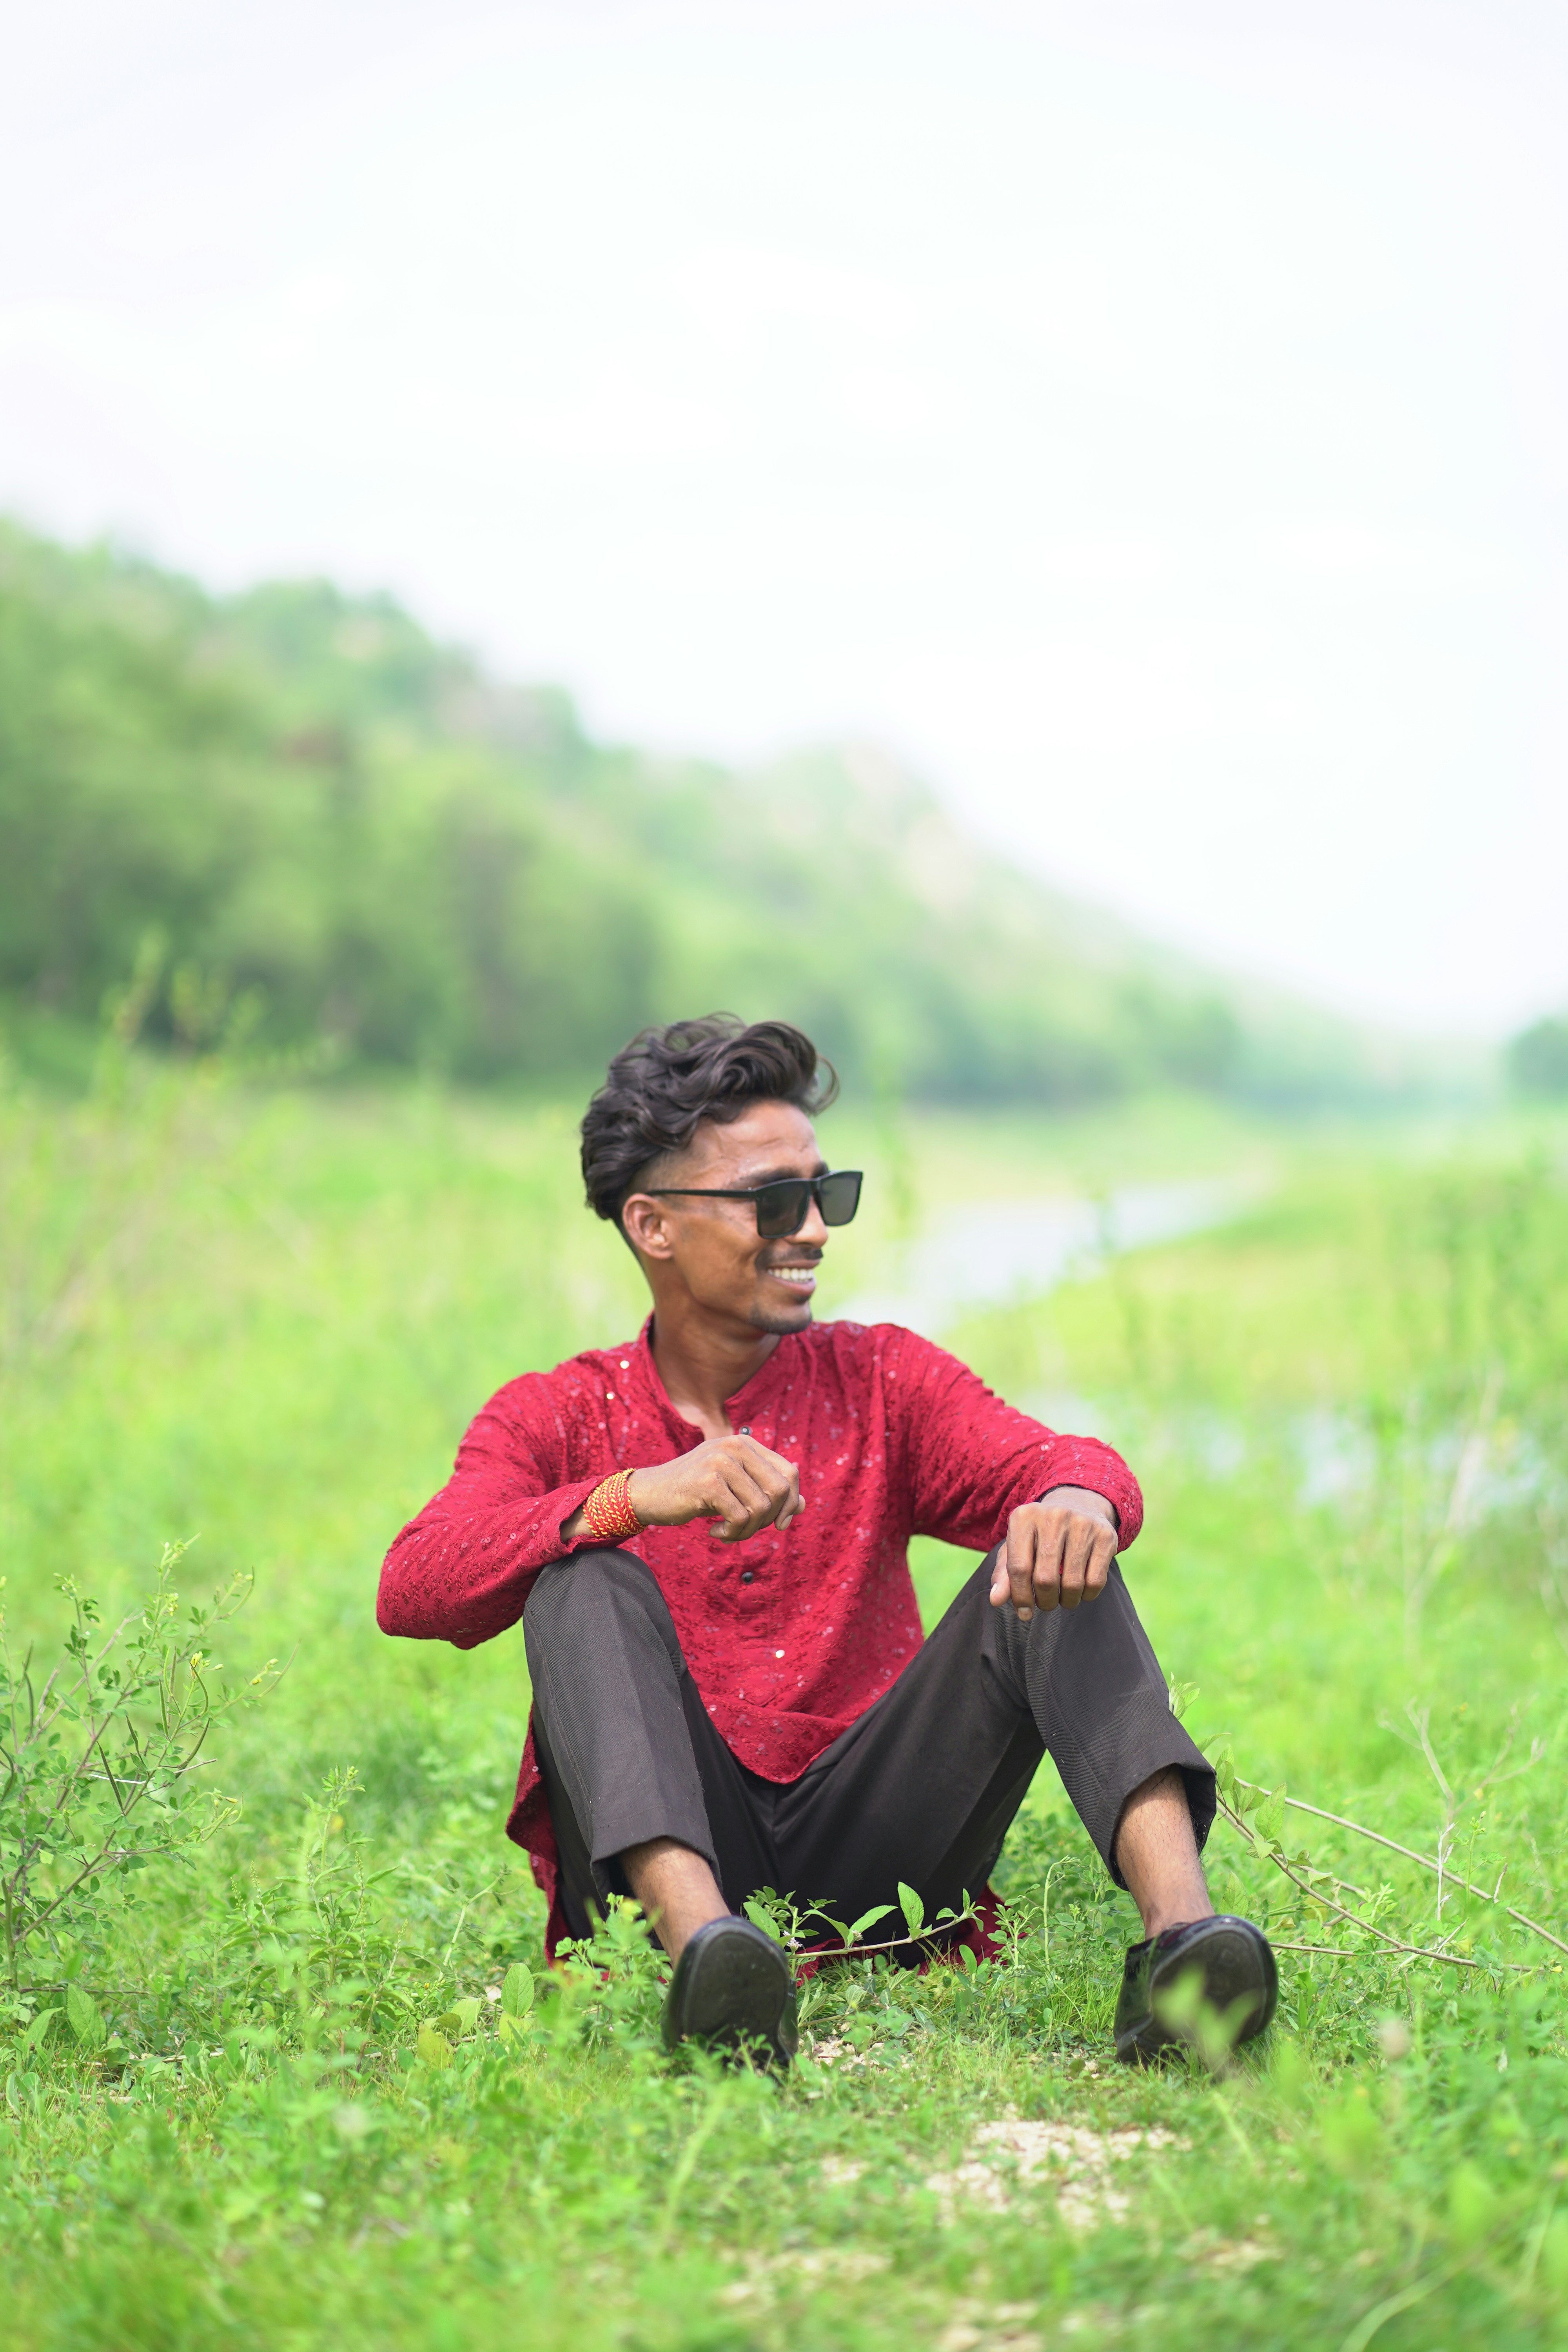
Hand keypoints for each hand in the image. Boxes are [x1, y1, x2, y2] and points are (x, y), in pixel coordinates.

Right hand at [627, 1436, 804, 1542]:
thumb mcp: (735, 1487)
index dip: (791, 1502)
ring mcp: (721, 1461)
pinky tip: (714, 1531)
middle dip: (769, 1519)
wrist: (650, 1493)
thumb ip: (766, 1491)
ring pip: (761, 1508)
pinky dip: (731, 1533)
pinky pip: (740, 1517)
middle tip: (747, 1528)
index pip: (789, 1472)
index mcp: (746, 1443)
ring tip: (729, 1531)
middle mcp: (736, 1445)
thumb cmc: (695, 1491)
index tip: (780, 1524)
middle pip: (779, 1490)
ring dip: (747, 1530)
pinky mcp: (708, 1482)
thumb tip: (803, 1506)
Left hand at [988, 1485, 1118, 1620]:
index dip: (1020, 1597)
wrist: (1079, 1505)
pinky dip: (1087, 1596)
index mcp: (1024, 1517)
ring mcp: (1082, 1524)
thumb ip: (1004, 1574)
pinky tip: (1081, 1591)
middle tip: (1045, 1604)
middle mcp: (1053, 1516)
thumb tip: (995, 1600)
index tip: (1024, 1613)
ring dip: (1066, 1602)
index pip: (1019, 1568)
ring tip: (1062, 1599)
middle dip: (1044, 1602)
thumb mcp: (1017, 1546)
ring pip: (1072, 1584)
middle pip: (1045, 1579)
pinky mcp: (1106, 1535)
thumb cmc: (1039, 1534)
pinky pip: (1096, 1581)